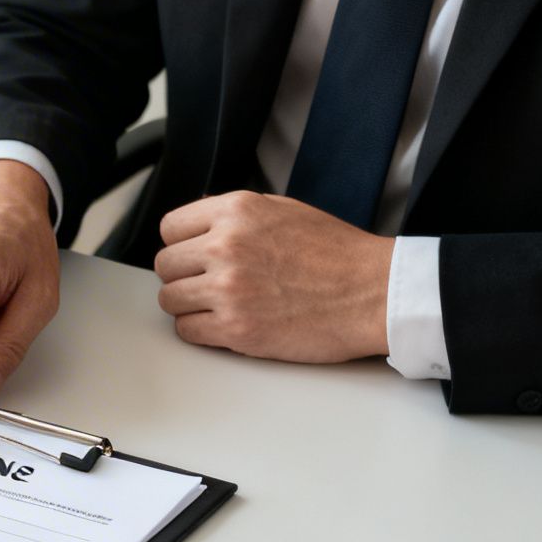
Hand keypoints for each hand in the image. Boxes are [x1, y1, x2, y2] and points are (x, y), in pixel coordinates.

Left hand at [154, 191, 392, 361]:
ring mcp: (228, 288)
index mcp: (236, 211)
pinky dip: (201, 331)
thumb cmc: (338, 254)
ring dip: (189, 305)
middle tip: (208, 285)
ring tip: (218, 306)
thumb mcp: (282, 211)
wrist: (375, 293)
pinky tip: (225, 324)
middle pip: (166, 266)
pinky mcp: (235, 328)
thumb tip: (198, 227)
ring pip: (170, 299)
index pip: (170, 228)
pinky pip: (187, 330)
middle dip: (184, 276)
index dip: (181, 245)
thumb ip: (236, 217)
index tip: (193, 257)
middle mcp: (226, 245)